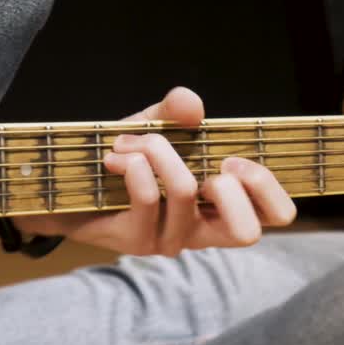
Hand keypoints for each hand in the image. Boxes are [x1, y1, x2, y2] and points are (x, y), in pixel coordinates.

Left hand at [15, 87, 296, 255]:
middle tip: (208, 164)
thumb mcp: (155, 128)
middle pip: (248, 233)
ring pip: (186, 195)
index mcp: (222, 206)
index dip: (267, 186)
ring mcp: (169, 239)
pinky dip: (135, 165)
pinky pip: (148, 198)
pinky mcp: (135, 240)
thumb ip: (175, 112)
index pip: (277, 216)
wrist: (66, 188)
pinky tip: (117, 156)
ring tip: (136, 142)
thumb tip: (192, 105)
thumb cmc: (124, 161)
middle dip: (233, 185)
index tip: (234, 156)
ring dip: (162, 152)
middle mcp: (202, 230)